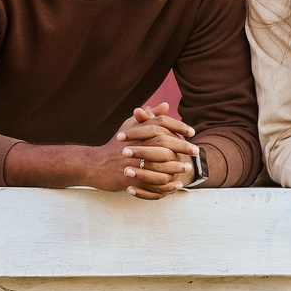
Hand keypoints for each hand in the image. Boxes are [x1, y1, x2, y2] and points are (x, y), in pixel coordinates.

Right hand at [78, 108, 195, 199]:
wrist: (95, 164)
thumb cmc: (116, 145)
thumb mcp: (130, 127)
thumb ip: (149, 117)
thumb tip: (166, 105)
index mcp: (136, 130)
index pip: (161, 123)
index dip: (179, 126)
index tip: (192, 132)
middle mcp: (135, 143)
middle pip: (163, 141)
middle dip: (182, 147)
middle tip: (195, 151)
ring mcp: (132, 161)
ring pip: (159, 163)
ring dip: (176, 166)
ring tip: (187, 168)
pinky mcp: (129, 177)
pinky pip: (152, 182)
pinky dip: (166, 184)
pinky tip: (176, 185)